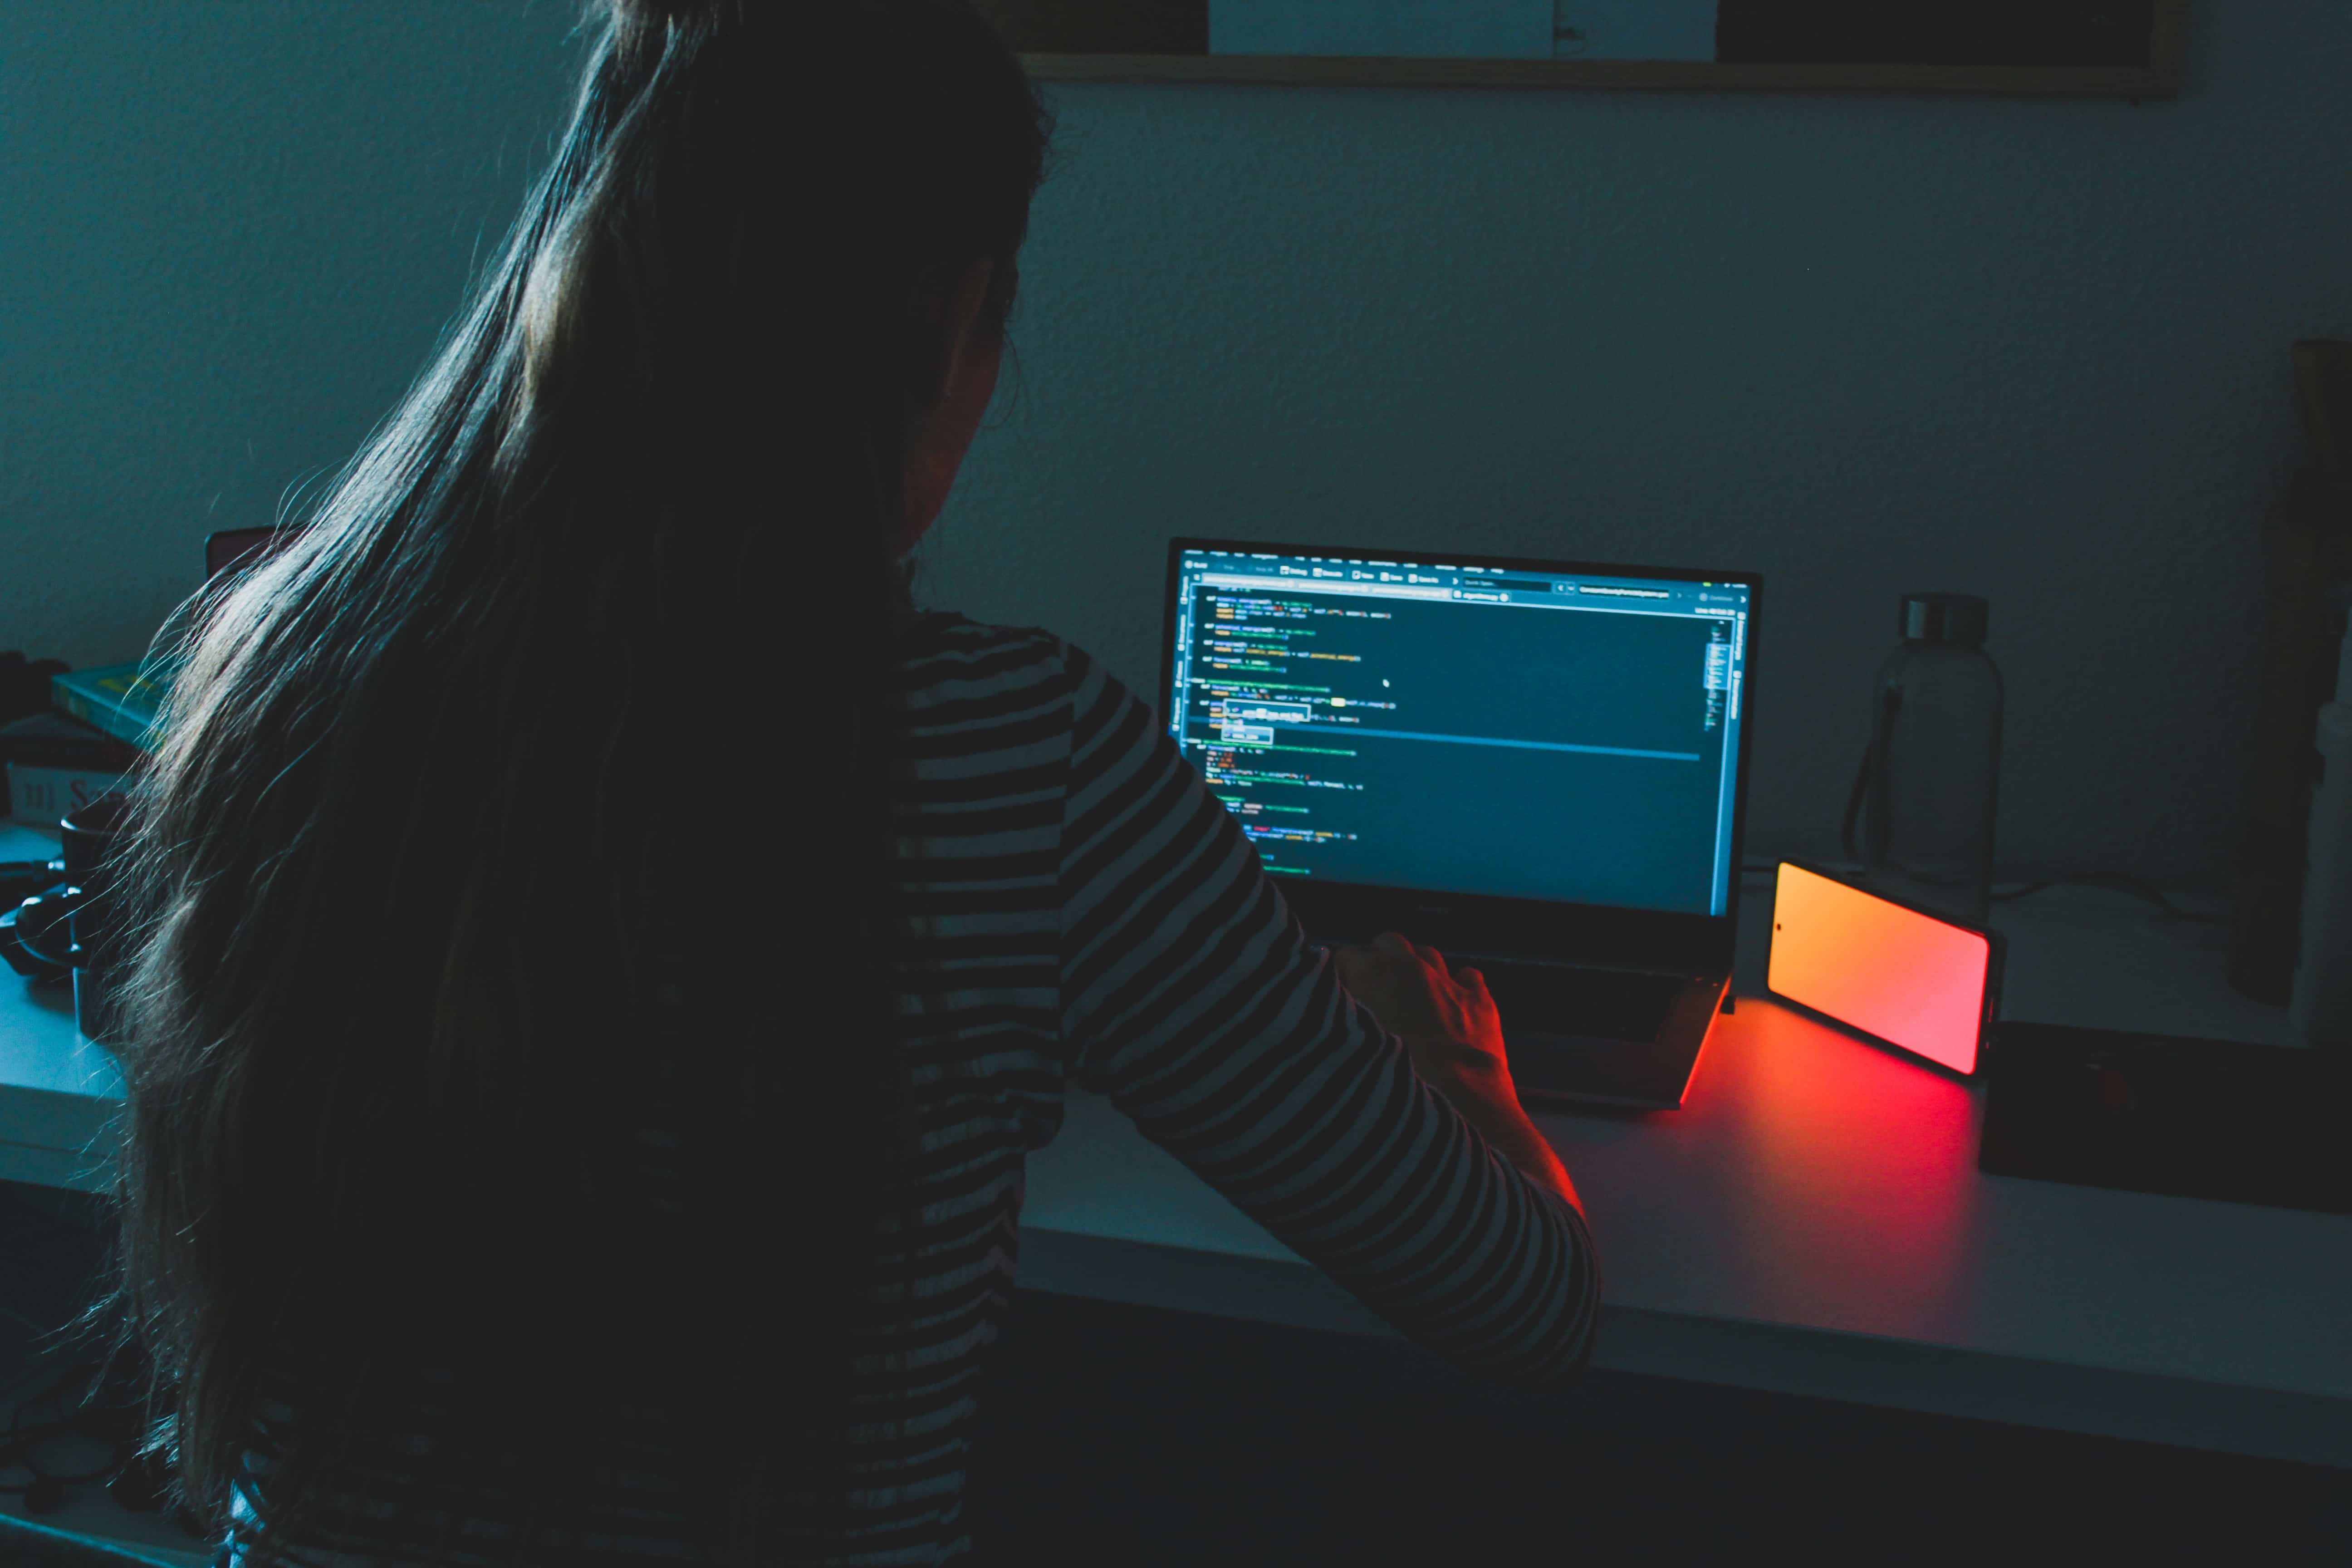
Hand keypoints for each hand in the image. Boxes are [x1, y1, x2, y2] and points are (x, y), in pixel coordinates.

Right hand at [1331, 932, 1509, 1093]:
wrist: (1456, 1104)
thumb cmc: (1397, 1081)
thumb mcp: (1355, 1050)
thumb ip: (1344, 1022)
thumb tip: (1337, 1017)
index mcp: (1375, 977)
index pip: (1347, 956)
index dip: (1343, 976)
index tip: (1341, 993)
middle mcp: (1412, 969)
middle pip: (1388, 942)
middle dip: (1381, 960)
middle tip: (1376, 989)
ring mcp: (1449, 981)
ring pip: (1428, 954)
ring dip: (1418, 969)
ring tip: (1413, 995)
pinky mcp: (1480, 1000)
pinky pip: (1468, 975)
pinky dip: (1459, 985)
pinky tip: (1453, 1004)